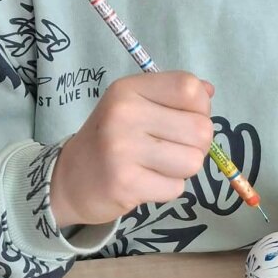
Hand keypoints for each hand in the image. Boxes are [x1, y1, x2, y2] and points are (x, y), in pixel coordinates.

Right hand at [50, 72, 213, 227]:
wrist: (69, 180)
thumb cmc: (109, 140)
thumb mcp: (133, 105)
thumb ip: (171, 95)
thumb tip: (208, 92)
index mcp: (128, 90)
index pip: (190, 88)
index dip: (200, 107)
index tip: (182, 118)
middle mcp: (124, 114)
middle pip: (200, 129)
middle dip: (195, 145)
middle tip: (168, 149)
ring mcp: (123, 150)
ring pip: (193, 161)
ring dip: (181, 169)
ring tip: (155, 166)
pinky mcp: (126, 183)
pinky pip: (176, 187)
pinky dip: (166, 189)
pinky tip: (144, 182)